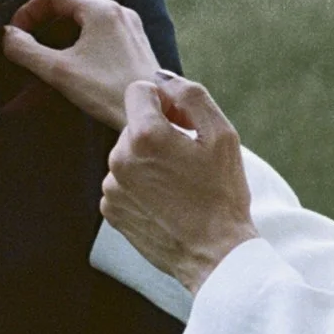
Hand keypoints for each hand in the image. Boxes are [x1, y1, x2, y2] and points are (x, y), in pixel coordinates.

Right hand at [0, 0, 160, 130]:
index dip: (30, 10)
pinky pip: (104, 26)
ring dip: (64, 23)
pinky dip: (83, 32)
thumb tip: (6, 35)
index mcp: (100, 10)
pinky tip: (75, 56)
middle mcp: (118, 10)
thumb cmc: (106, 91)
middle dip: (46, 12)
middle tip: (29, 33)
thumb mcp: (59, 71)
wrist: (153, 111)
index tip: (17, 33)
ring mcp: (130, 25)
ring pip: (90, 11)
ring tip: (48, 46)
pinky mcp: (136, 42)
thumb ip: (26, 51)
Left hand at [104, 75, 259, 292]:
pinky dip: (140, 186)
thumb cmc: (223, 195)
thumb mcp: (223, 136)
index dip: (165, 102)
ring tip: (178, 184)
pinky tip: (165, 201)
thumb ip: (191, 96)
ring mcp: (112, 186)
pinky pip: (122, 181)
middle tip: (187, 159)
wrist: (214, 254)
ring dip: (149, 160)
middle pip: (134, 124)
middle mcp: (119, 158)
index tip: (184, 124)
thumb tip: (162, 79)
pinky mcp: (110, 209)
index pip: (139, 90)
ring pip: (128, 153)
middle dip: (158, 132)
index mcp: (145, 135)